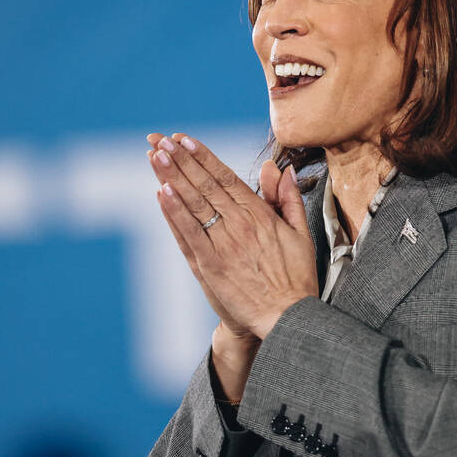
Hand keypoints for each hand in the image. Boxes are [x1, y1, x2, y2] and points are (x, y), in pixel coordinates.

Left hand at [146, 132, 318, 339]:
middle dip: (182, 160)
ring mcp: (222, 245)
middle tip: (162, 140)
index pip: (226, 178)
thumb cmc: (295, 277)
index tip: (186, 139)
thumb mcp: (300, 233)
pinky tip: (162, 193)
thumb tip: (279, 170)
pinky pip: (188, 234)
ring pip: (193, 205)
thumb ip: (287, 199)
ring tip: (156, 156)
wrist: (287, 317)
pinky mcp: (210, 266)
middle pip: (205, 185)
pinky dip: (174, 213)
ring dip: (172, 178)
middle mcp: (239, 225)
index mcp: (260, 215)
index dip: (204, 157)